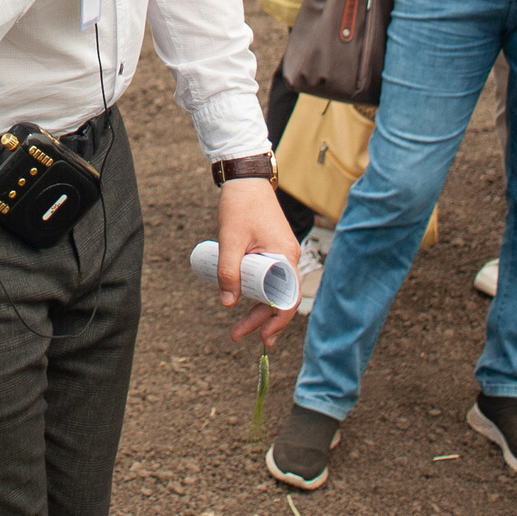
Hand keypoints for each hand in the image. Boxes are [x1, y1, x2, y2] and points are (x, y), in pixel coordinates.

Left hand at [217, 177, 303, 350]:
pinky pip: (268, 278)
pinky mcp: (271, 250)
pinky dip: (257, 293)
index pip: (288, 298)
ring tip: (237, 328)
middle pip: (278, 298)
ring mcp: (280, 254)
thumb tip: (228, 304)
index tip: (262, 336)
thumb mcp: (230, 239)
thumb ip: (228, 270)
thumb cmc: (241, 205)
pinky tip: (243, 303)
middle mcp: (288, 258)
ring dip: (256, 309)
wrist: (245, 179)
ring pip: (271, 290)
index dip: (277, 321)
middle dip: (261, 320)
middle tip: (238, 336)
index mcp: (285, 256)